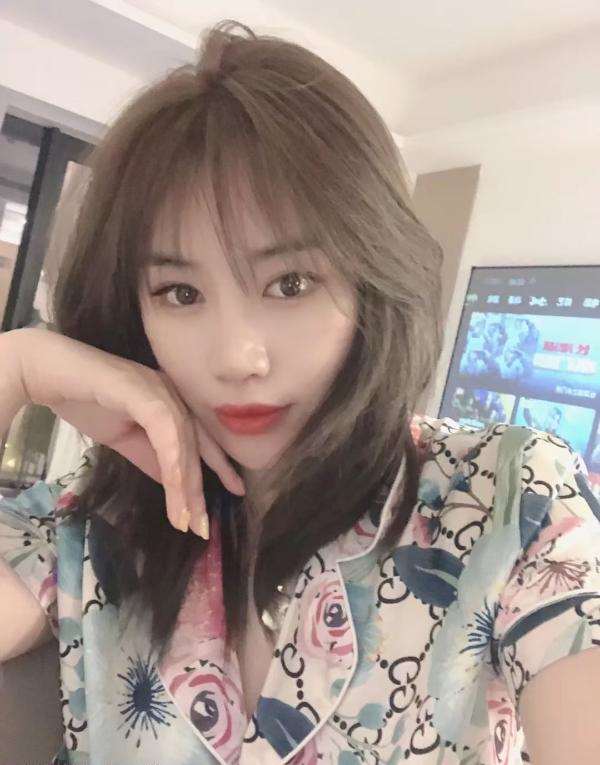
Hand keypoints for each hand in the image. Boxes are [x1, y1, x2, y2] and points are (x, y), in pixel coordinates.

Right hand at [3, 327, 244, 537]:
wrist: (46, 373)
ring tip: (185, 520)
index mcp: (170, 404)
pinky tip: (175, 487)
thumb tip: (173, 483)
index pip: (198, 440)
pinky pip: (165, 431)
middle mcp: (172, 394)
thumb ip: (150, 456)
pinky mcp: (144, 391)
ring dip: (184, 485)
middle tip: (204, 527)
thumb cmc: (83, 400)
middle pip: (194, 447)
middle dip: (199, 489)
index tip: (234, 492)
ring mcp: (160, 390)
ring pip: (182, 444)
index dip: (217, 467)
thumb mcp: (123, 439)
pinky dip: (172, 460)